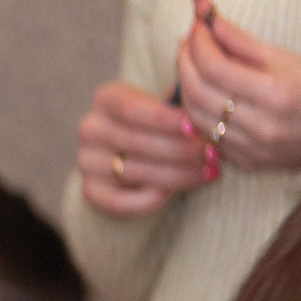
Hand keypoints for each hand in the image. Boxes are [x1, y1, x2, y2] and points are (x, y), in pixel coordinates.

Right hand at [74, 81, 214, 216]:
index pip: (131, 109)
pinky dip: (149, 199)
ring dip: (175, 175)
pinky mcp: (90, 191)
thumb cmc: (162, 125)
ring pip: (131, 171)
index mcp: (106, 98)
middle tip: (214, 156)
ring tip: (208, 173)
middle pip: (134, 141)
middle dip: (180, 150)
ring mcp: (86, 161)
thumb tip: (205, 112)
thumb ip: (181, 104)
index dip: (166, 120)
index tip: (197, 129)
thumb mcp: (168, 105)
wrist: (136, 154)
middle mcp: (90, 128)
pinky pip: (118, 201)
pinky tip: (175, 194)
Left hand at [176, 0, 300, 173]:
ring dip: (184, 87)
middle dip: (185, 63)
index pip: (216, 68)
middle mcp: (261, 125)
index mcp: (277, 94)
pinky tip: (199, 91)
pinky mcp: (243, 161)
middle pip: (199, 93)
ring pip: (195, 117)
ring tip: (189, 63)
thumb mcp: (284, 57)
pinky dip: (195, 111)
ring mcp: (250, 148)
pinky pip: (205, 135)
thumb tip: (207, 19)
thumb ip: (241, 41)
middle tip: (187, 43)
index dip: (199, 45)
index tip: (197, 28)